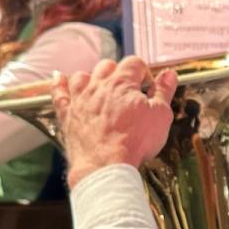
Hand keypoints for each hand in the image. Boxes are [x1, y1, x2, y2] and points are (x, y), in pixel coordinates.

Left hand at [51, 57, 177, 188]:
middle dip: (119, 74)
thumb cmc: (134, 142)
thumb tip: (169, 74)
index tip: (148, 89)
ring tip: (100, 87)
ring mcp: (80, 99)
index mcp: (123, 83)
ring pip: (82, 75)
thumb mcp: (160, 116)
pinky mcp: (67, 114)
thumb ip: (164, 92)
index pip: (135, 63)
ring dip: (92, 77)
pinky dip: (59, 83)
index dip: (144, 74)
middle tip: (128, 92)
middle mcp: (99, 85)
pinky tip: (59, 77)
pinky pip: (59, 92)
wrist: (105, 166)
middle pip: (108, 66)